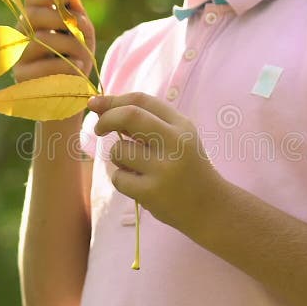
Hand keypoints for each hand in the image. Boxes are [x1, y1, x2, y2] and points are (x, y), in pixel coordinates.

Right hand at [12, 0, 95, 82]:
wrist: (72, 93)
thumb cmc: (76, 59)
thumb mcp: (83, 36)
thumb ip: (78, 16)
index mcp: (35, 19)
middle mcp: (21, 33)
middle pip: (33, 15)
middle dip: (62, 19)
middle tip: (79, 32)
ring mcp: (19, 54)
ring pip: (42, 39)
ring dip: (70, 45)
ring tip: (84, 55)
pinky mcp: (22, 76)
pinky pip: (45, 65)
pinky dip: (67, 65)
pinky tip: (79, 68)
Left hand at [88, 92, 224, 232]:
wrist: (210, 206)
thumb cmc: (186, 168)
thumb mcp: (177, 138)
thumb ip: (146, 122)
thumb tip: (101, 107)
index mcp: (181, 125)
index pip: (141, 100)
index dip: (113, 100)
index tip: (96, 104)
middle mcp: (175, 142)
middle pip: (129, 116)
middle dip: (106, 119)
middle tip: (99, 128)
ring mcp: (163, 168)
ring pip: (119, 150)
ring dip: (118, 157)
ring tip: (135, 168)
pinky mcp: (151, 192)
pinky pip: (118, 178)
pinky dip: (122, 180)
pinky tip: (139, 186)